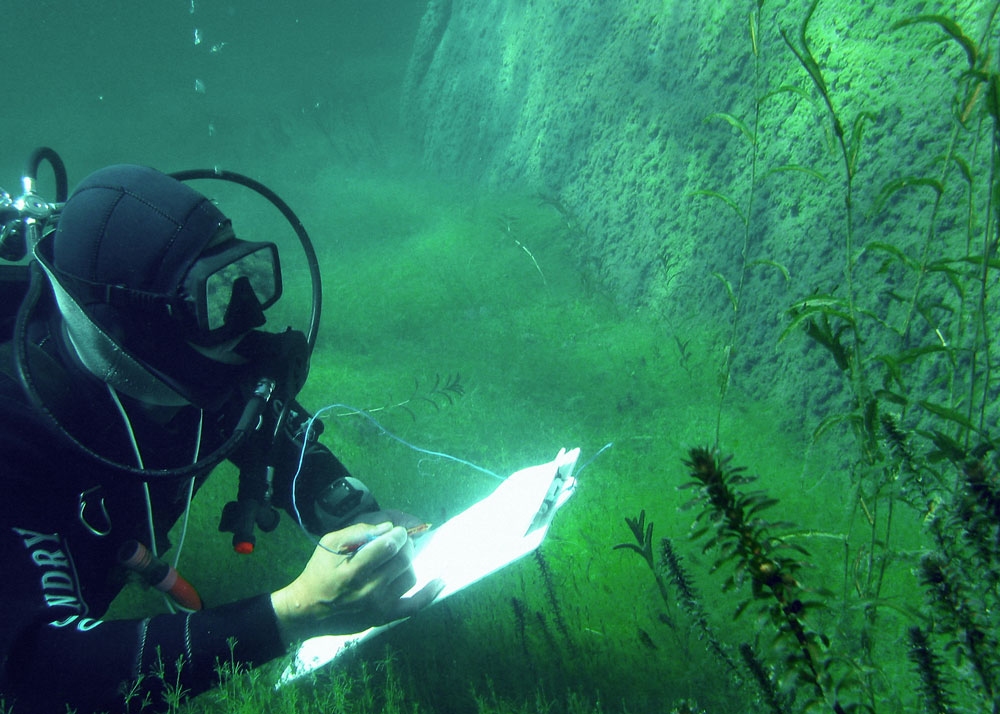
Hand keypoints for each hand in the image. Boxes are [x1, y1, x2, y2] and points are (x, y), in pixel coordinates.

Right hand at [270, 522, 442, 643]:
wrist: (309, 610)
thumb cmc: (319, 572)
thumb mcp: (330, 544)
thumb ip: (359, 531)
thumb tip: (388, 527)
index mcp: (354, 570)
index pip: (389, 546)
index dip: (397, 534)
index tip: (395, 532)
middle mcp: (369, 590)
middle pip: (403, 560)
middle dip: (405, 545)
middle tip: (398, 542)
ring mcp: (380, 606)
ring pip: (410, 576)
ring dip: (408, 563)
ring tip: (396, 559)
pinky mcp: (385, 617)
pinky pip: (414, 606)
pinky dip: (430, 593)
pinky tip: (441, 580)